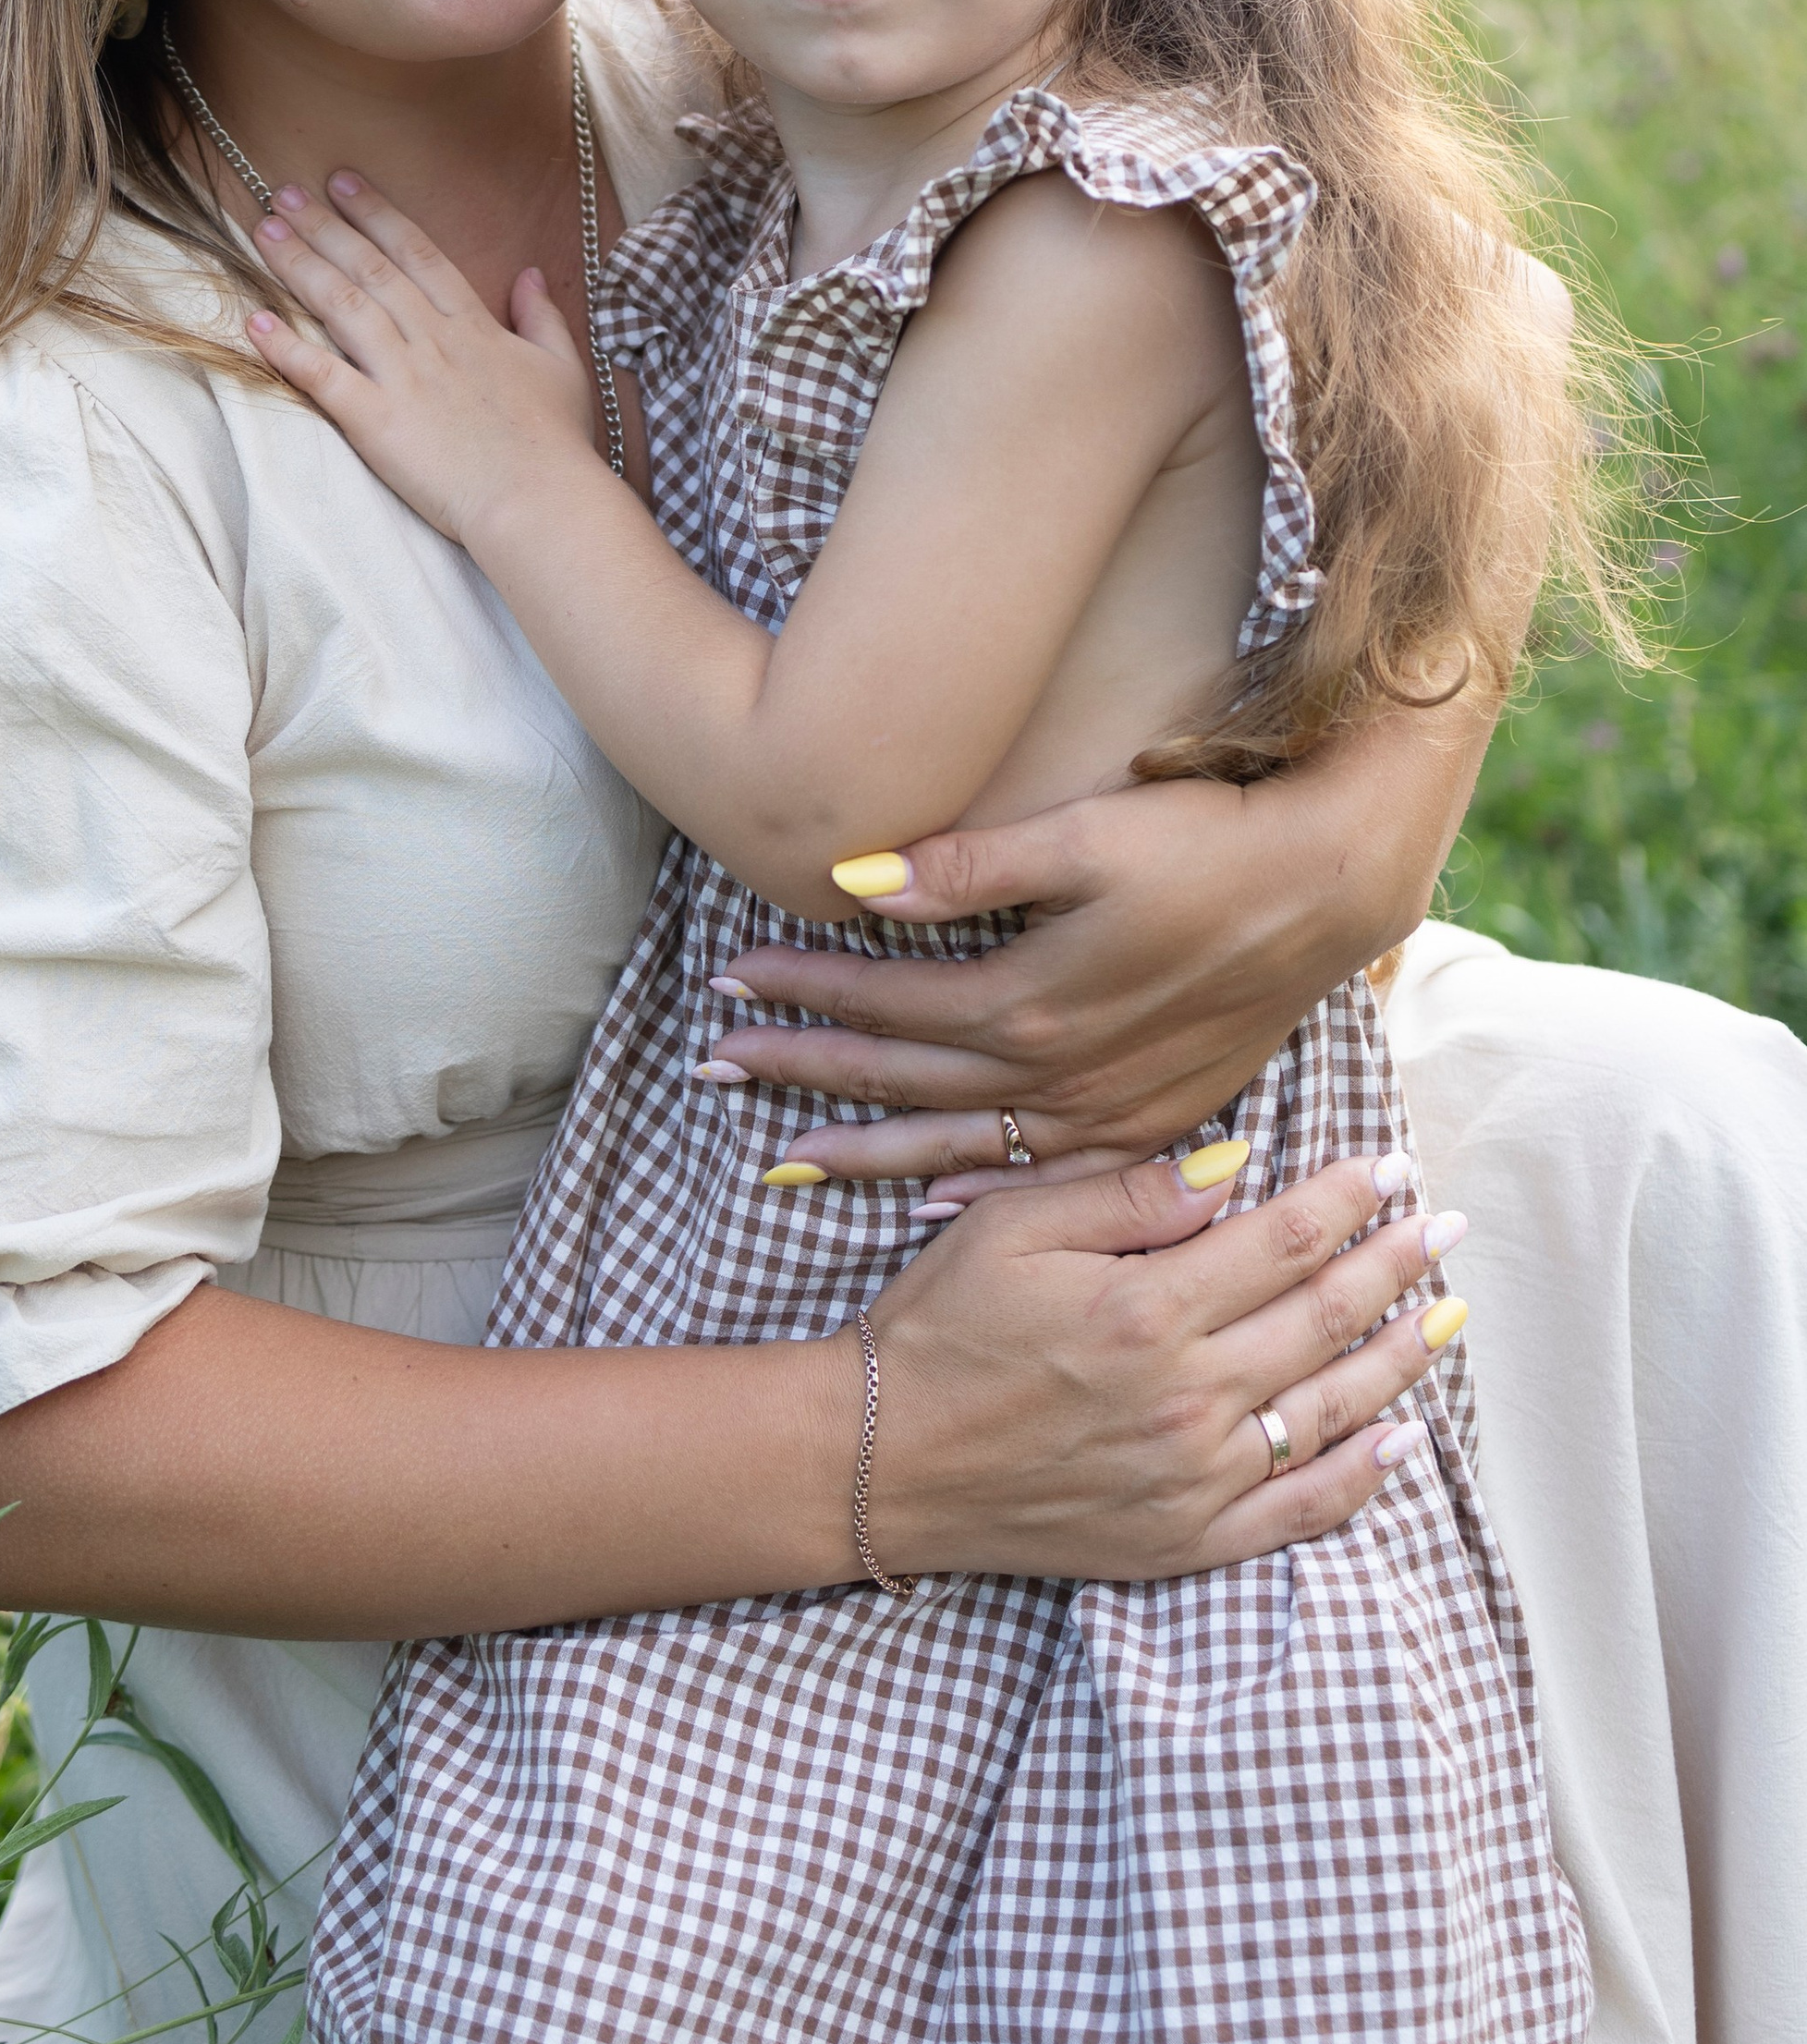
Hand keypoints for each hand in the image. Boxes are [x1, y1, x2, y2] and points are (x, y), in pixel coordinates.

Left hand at [245, 172, 598, 539]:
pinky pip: (324, 377)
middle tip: (285, 193)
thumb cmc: (556, 444)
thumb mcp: (562, 367)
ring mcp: (404, 378)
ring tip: (264, 233)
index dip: (377, 214)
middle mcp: (434, 340)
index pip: (419, 253)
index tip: (343, 183)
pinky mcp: (378, 423)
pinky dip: (288, 350)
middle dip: (325, 226)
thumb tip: (530, 274)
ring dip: (300, 266)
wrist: (542, 502)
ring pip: (343, 307)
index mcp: (475, 326)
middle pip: (371, 269)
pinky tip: (256, 323)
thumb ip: (542, 316)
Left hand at [701, 764, 1440, 1177]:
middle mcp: (1057, 1071)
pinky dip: (971, 1191)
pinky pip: (1037, 1175)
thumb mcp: (1086, 836)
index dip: (802, 988)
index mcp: (1030, 1000)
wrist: (1329, 888)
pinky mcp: (1149, 1118)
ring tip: (783, 1155)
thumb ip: (968, 869)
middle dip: (804, 1070)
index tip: (728, 981)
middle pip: (902, 1079)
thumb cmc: (1206, 844)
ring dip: (866, 1145)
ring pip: (956, 1142)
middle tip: (714, 1067)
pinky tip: (924, 1207)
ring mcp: (1105, 1107)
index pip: (884, 1000)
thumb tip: (853, 879)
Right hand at [861, 1143, 1459, 1580]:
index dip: (1349, 1200)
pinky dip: (1362, 1478)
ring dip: (1402, 1359)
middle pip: (1325, 1319)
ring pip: (1331, 1411)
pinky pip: (1299, 1512)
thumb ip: (1126, 1197)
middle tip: (1447, 1225)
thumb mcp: (1012, 1228)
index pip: (1284, 1241)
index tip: (1392, 1166)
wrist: (883, 1460)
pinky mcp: (1184, 1539)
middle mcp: (1185, 1397)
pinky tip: (1402, 1442)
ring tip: (1450, 1315)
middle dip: (1397, 1265)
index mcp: (1145, 1310)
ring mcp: (1194, 1478)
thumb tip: (1232, 1167)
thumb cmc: (940, 1327)